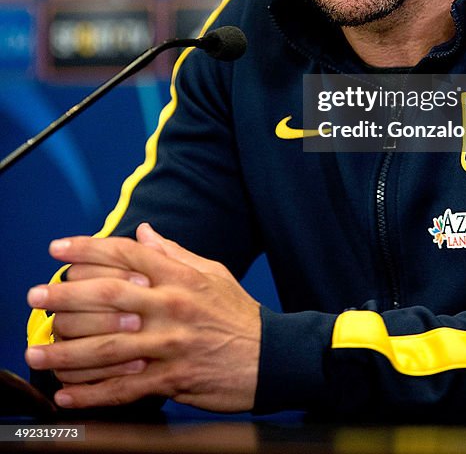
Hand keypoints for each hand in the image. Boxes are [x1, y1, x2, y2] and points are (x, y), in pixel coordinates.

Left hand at [26, 224, 260, 411]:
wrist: (270, 356)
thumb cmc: (237, 313)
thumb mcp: (211, 273)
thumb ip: (173, 253)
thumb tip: (142, 232)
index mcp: (180, 277)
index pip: (126, 254)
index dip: (88, 248)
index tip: (58, 249)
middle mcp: (171, 307)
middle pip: (108, 297)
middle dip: (66, 296)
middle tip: (35, 297)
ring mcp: (169, 346)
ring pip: (107, 348)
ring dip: (65, 351)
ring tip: (36, 350)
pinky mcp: (170, 380)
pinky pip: (123, 388)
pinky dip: (91, 394)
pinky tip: (65, 394)